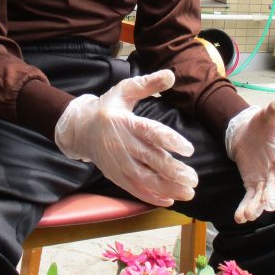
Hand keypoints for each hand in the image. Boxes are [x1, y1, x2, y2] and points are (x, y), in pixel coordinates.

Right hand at [54, 69, 197, 206]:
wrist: (81, 129)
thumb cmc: (108, 108)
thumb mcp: (125, 90)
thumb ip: (148, 84)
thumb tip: (171, 75)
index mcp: (125, 123)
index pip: (150, 132)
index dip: (169, 141)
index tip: (189, 150)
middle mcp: (122, 145)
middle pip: (150, 160)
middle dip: (173, 171)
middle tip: (194, 178)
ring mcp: (118, 163)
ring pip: (144, 179)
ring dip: (167, 187)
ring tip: (188, 192)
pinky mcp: (116, 175)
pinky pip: (134, 189)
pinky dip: (151, 196)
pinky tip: (169, 200)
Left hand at [225, 101, 274, 222]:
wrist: (248, 132)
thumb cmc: (263, 124)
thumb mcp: (267, 115)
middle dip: (273, 196)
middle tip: (270, 206)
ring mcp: (266, 179)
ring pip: (263, 195)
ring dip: (257, 206)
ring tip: (250, 215)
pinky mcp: (253, 183)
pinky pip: (250, 197)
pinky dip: (245, 207)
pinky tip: (240, 217)